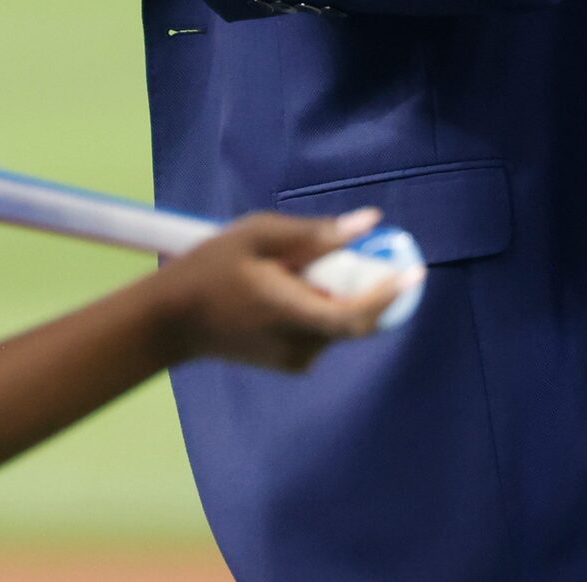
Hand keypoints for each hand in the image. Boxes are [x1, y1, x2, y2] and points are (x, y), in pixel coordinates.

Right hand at [148, 209, 416, 372]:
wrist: (171, 321)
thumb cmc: (211, 268)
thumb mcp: (258, 236)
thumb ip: (315, 233)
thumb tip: (368, 223)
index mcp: (293, 314)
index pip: (357, 315)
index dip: (390, 296)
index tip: (415, 271)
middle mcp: (300, 346)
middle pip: (356, 320)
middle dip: (370, 289)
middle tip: (373, 257)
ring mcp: (294, 360)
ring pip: (339, 325)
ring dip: (340, 296)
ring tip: (303, 268)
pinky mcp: (289, 363)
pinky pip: (322, 332)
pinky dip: (322, 308)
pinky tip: (292, 287)